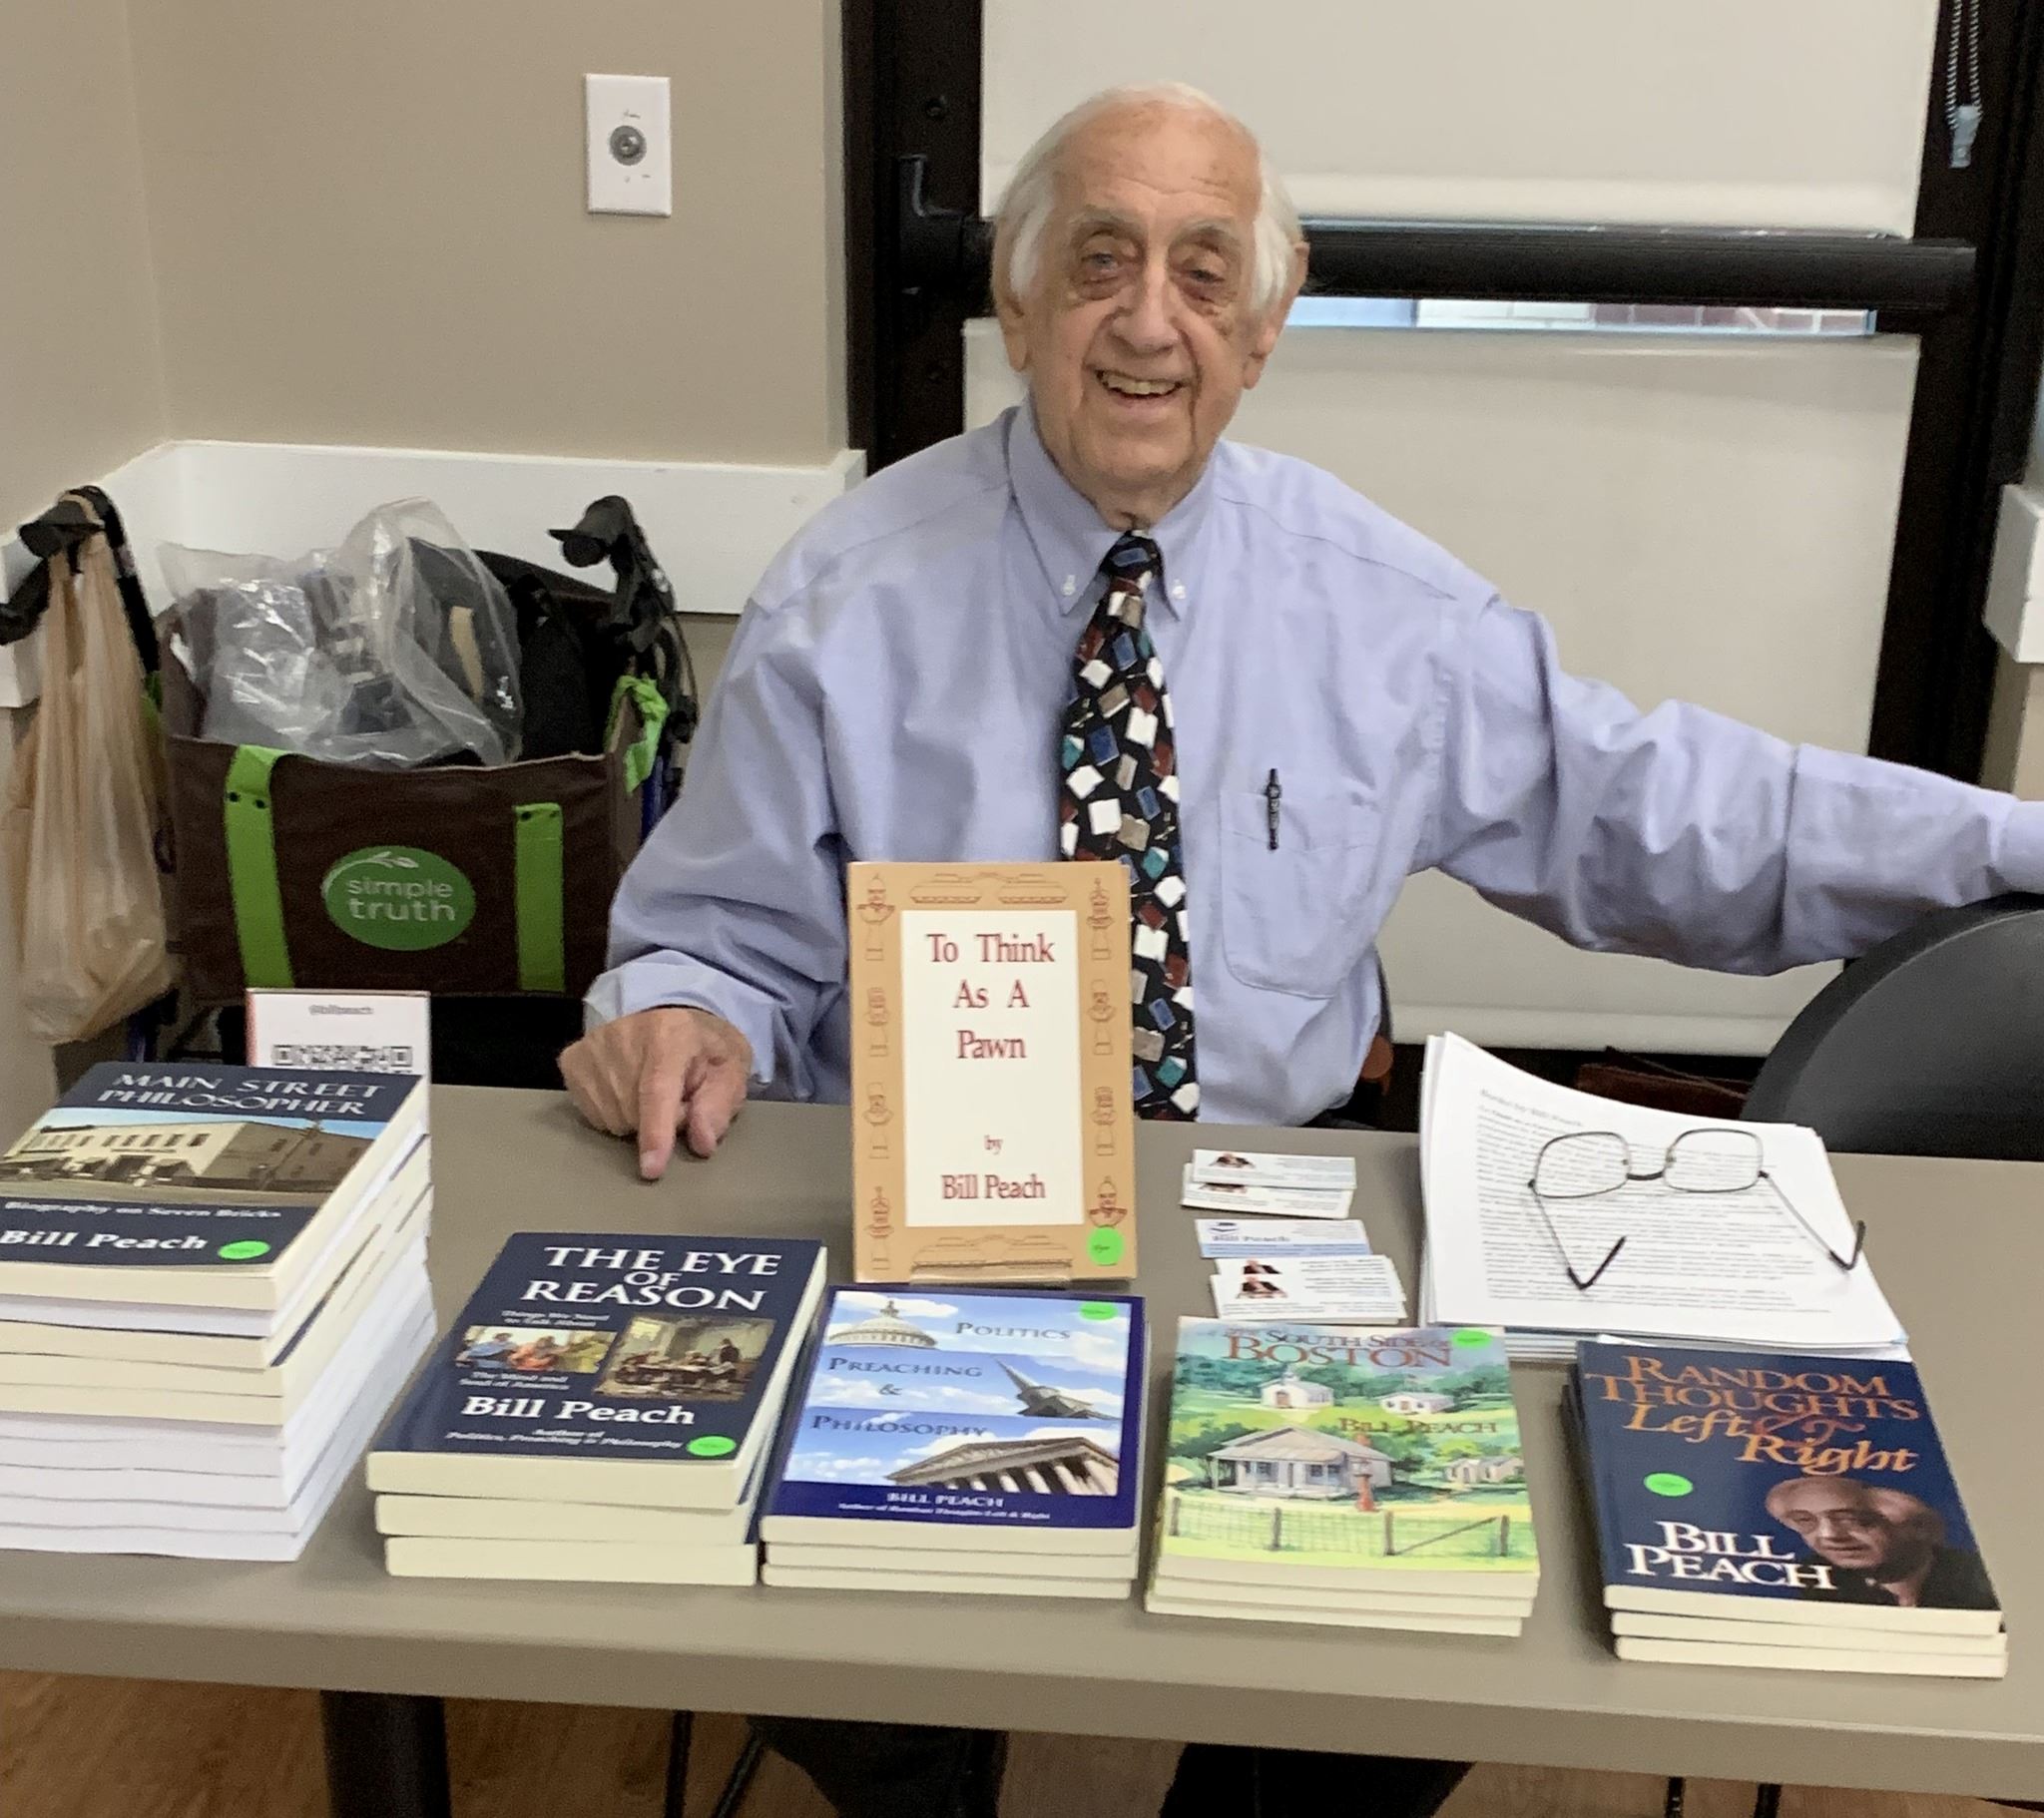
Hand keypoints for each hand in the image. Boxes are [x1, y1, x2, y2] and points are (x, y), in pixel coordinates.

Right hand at [559, 1007, 752, 1179]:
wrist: (670, 1014)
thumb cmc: (703, 1048)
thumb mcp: (730, 1070)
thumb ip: (719, 1105)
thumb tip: (702, 1143)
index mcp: (670, 1032)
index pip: (657, 1089)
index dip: (656, 1132)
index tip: (651, 1169)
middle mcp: (622, 1034)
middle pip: (635, 1112)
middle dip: (662, 1121)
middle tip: (679, 1099)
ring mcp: (592, 1047)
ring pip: (613, 1118)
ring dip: (637, 1118)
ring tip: (652, 1091)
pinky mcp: (572, 1059)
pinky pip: (593, 1115)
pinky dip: (615, 1112)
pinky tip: (628, 1090)